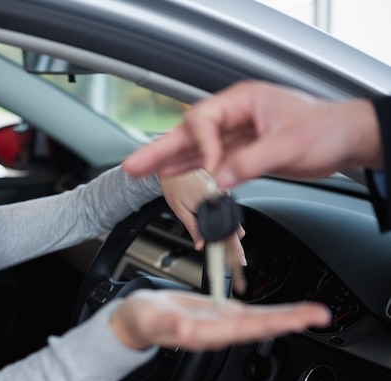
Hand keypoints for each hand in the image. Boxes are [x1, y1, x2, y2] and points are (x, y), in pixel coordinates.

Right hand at [110, 289, 329, 350]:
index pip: (248, 328)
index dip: (276, 322)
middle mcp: (218, 330)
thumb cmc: (140, 319)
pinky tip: (282, 312)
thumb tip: (186, 331)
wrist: (135, 320)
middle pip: (261, 326)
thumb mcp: (148, 317)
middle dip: (292, 320)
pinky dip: (269, 312)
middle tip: (321, 314)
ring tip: (311, 313)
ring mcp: (220, 323)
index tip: (301, 319)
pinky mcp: (217, 314)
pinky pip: (249, 315)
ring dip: (286, 317)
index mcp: (207, 332)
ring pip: (259, 321)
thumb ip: (167, 325)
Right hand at [123, 81, 382, 188]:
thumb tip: (219, 179)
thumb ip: (248, 163)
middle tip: (134, 164)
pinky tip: (172, 173)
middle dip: (160, 149)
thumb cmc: (327, 128)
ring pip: (195, 149)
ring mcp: (237, 136)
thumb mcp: (287, 145)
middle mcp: (235, 116)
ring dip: (169, 161)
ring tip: (141, 170)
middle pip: (189, 132)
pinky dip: (191, 169)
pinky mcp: (242, 153)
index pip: (205, 120)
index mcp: (243, 101)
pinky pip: (210, 162)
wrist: (347, 141)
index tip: (211, 167)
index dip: (202, 145)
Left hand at [158, 169, 245, 262]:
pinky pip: (229, 211)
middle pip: (235, 226)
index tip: (238, 261)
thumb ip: (193, 228)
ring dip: (232, 233)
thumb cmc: (175, 185)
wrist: (175, 167)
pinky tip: (227, 233)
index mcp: (211, 201)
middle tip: (238, 260)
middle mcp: (222, 195)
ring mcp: (224, 193)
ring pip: (234, 219)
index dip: (233, 248)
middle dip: (236, 244)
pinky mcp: (223, 192)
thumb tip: (201, 245)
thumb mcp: (180, 210)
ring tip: (233, 251)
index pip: (227, 230)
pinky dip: (228, 222)